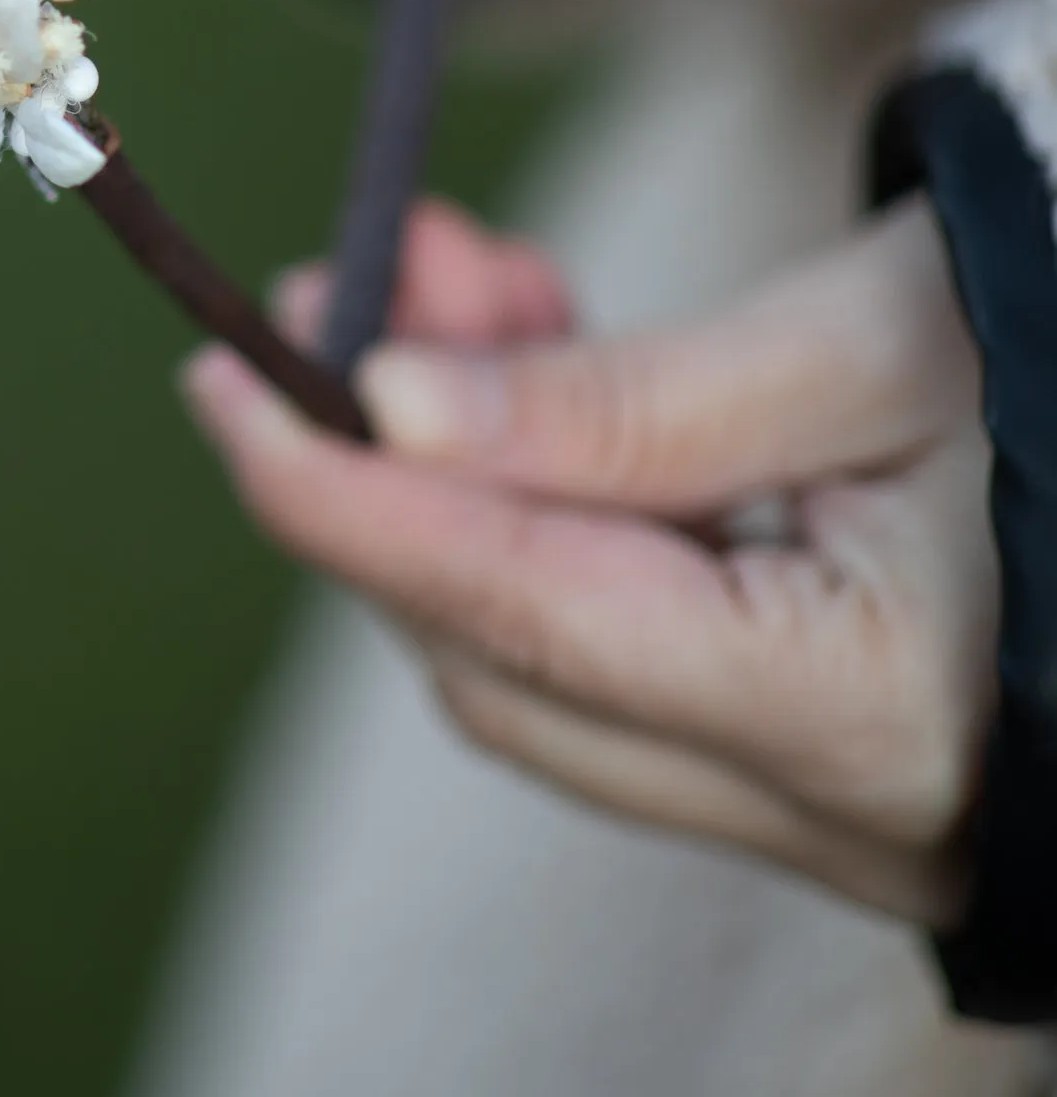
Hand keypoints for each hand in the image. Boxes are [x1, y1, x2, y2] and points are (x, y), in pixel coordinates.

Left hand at [181, 197, 995, 926]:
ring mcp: (836, 820)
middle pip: (511, 662)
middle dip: (398, 472)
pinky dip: (557, 512)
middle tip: (344, 284)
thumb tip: (391, 408)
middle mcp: (843, 814)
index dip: (347, 503)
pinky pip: (628, 657)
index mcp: (869, 714)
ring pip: (552, 663)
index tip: (223, 383)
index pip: (525, 614)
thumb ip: (627, 400)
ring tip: (470, 275)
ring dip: (472, 478)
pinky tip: (546, 358)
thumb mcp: (873, 338)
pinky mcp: (826, 770)